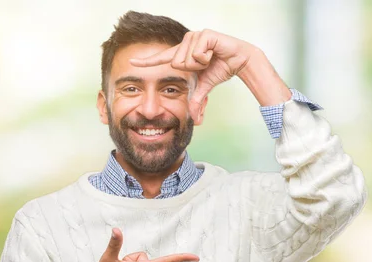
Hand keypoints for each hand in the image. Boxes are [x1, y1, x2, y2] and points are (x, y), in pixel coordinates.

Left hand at [130, 29, 259, 120]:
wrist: (239, 61)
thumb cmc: (222, 68)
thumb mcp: (205, 86)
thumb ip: (196, 98)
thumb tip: (194, 118)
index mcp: (183, 54)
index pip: (162, 58)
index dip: (147, 61)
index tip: (131, 62)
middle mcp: (185, 43)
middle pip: (177, 63)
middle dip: (193, 69)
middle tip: (206, 64)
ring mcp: (193, 37)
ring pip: (186, 59)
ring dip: (201, 64)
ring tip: (211, 58)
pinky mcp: (203, 35)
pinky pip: (197, 54)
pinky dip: (207, 58)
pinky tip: (214, 53)